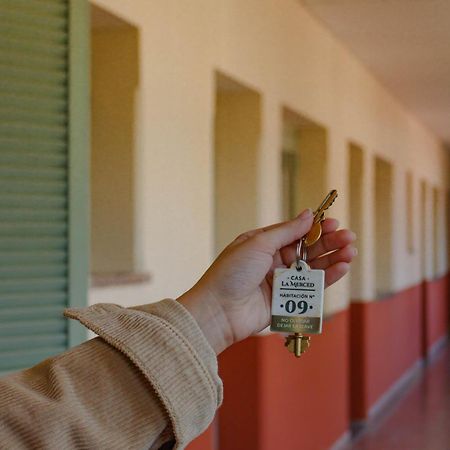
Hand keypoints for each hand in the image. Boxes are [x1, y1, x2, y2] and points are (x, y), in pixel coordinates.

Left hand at [178, 209, 356, 353]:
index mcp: (262, 244)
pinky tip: (341, 268)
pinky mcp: (286, 301)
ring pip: (312, 268)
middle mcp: (272, 261)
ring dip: (332, 259)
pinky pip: (310, 288)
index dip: (315, 228)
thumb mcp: (258, 243)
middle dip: (329, 243)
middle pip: (307, 249)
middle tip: (349, 237)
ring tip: (351, 251)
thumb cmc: (232, 272)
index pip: (295, 232)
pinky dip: (327, 278)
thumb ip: (286, 231)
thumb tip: (308, 214)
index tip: (334, 223)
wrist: (218, 310)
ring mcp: (280, 282)